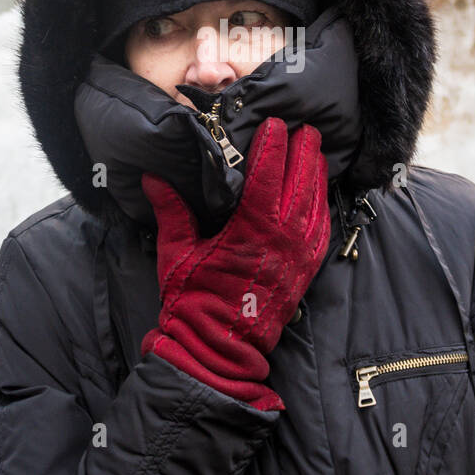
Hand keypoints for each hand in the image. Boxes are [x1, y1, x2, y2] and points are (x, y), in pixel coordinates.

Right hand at [139, 117, 330, 409]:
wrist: (217, 350)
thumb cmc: (193, 303)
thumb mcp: (176, 254)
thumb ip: (171, 212)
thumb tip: (153, 177)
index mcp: (251, 231)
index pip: (267, 176)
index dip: (272, 146)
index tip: (273, 124)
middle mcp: (282, 240)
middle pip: (299, 183)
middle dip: (302, 152)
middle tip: (303, 128)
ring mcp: (298, 256)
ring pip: (315, 203)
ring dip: (315, 174)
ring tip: (314, 150)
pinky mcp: (305, 271)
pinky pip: (320, 229)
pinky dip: (321, 205)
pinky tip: (318, 192)